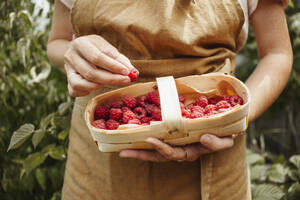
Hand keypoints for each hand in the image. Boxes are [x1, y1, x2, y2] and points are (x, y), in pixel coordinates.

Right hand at [64, 35, 137, 96]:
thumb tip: (133, 72)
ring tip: (112, 81)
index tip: (126, 72)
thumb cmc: (96, 49)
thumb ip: (119, 59)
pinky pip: (75, 91)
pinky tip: (97, 85)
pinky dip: (87, 91)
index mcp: (80, 44)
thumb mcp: (106, 48)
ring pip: (82, 83)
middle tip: (126, 80)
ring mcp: (67, 69)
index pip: (97, 57)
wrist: (76, 50)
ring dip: (100, 85)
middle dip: (111, 79)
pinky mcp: (67, 80)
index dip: (113, 66)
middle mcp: (70, 56)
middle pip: (91, 73)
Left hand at [119, 134, 233, 161]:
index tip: (150, 139)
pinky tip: (133, 131)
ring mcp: (174, 142)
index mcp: (189, 152)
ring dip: (138, 147)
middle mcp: (178, 149)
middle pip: (156, 155)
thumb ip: (217, 142)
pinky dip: (145, 135)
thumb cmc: (224, 134)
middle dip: (140, 153)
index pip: (172, 153)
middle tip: (122, 151)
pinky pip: (157, 135)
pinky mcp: (171, 133)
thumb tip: (204, 137)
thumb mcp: (226, 140)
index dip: (161, 148)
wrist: (223, 127)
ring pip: (153, 148)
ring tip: (121, 145)